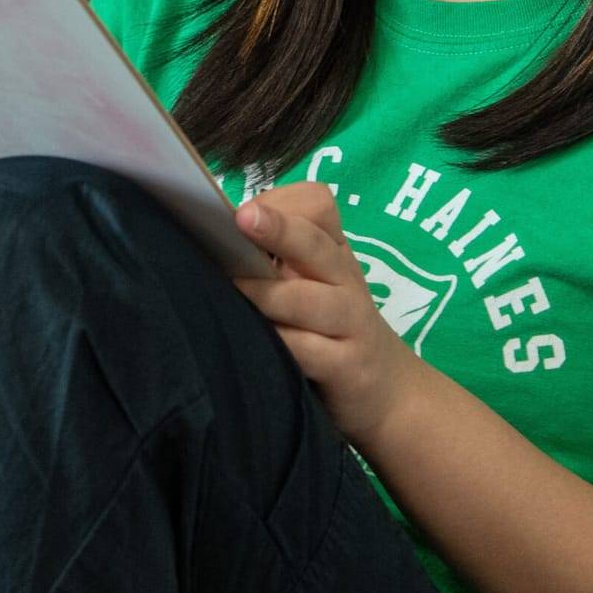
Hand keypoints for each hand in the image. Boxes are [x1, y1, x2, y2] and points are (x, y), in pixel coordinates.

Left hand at [232, 183, 421, 442]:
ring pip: (307, 301)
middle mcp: (343, 277)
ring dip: (265, 295)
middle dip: (278, 229)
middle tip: (242, 219)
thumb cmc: (328, 324)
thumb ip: (271, 257)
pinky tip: (255, 344)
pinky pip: (309, 351)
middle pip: (315, 245)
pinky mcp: (348, 366)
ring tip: (234, 292)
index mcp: (331, 248)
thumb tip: (207, 237)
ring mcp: (350, 321)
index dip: (278, 205)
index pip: (316, 206)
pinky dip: (280, 344)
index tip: (244, 215)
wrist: (385, 388)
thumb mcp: (310, 282)